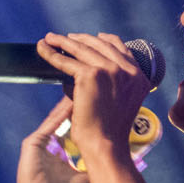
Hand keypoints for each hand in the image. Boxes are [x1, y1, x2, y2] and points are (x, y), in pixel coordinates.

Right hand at [15, 97, 91, 182]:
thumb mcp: (86, 178)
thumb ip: (98, 166)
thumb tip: (122, 160)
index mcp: (58, 153)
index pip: (73, 129)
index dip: (85, 117)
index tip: (99, 106)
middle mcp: (48, 145)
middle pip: (63, 120)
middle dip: (77, 107)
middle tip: (91, 92)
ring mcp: (38, 144)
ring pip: (56, 119)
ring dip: (69, 107)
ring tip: (82, 91)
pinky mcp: (32, 144)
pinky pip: (48, 125)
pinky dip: (59, 115)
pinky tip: (71, 104)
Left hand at [36, 32, 150, 164]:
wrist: (106, 145)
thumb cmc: (109, 131)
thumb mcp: (121, 101)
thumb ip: (114, 83)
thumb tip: (86, 67)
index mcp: (139, 76)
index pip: (120, 48)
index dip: (103, 40)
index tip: (91, 37)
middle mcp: (128, 70)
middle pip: (100, 45)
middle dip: (79, 39)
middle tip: (63, 38)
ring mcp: (111, 70)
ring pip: (81, 49)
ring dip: (62, 42)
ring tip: (49, 39)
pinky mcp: (91, 74)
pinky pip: (66, 61)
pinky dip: (51, 54)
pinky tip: (43, 49)